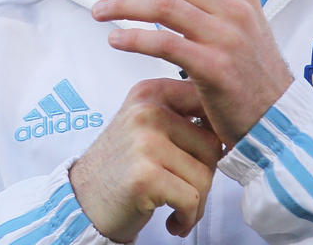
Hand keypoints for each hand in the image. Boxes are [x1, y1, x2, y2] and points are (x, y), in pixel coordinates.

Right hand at [69, 78, 221, 240]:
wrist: (84, 199)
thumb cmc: (121, 166)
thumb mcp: (145, 125)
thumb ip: (179, 114)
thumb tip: (228, 120)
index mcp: (149, 93)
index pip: (206, 104)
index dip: (215, 135)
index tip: (199, 155)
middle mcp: (145, 111)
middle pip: (212, 146)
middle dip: (204, 175)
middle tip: (181, 188)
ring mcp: (144, 142)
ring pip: (205, 176)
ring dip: (196, 202)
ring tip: (175, 205)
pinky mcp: (145, 175)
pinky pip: (192, 200)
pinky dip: (187, 218)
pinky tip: (173, 219)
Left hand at [91, 0, 293, 146]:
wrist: (278, 117)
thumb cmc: (248, 68)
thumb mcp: (238, 19)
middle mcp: (236, 8)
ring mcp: (228, 37)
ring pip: (161, 4)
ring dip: (121, 5)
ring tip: (99, 11)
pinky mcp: (216, 68)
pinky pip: (163, 43)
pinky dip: (132, 38)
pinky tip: (115, 39)